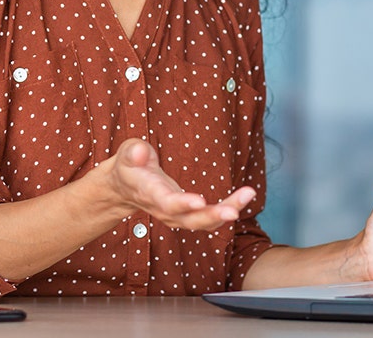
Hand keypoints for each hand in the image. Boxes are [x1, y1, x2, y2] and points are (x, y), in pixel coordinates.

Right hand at [104, 138, 255, 230]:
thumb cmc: (130, 166)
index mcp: (149, 193)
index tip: (199, 201)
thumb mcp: (126, 154)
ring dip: (225, 212)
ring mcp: (176, 215)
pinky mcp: (186, 214)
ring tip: (248, 195)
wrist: (124, 187)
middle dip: (211, 216)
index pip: (166, 201)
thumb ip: (132, 152)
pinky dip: (227, 209)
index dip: (182, 203)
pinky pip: (208, 217)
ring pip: (202, 221)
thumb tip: (140, 151)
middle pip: (189, 219)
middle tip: (233, 212)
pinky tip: (245, 197)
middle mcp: (164, 209)